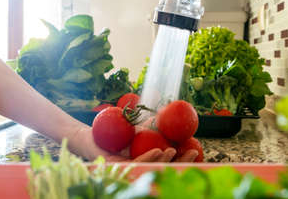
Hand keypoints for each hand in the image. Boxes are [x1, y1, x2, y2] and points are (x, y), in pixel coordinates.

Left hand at [68, 126, 198, 162]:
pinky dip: (148, 156)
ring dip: (165, 160)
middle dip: (180, 163)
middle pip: (163, 169)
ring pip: (151, 168)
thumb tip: (174, 116)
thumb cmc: (114, 133)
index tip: (197, 151)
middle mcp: (138, 170)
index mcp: (145, 162)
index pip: (168, 164)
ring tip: (174, 150)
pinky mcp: (116, 168)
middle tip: (193, 154)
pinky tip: (158, 150)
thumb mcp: (138, 128)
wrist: (90, 135)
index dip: (183, 159)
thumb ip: (154, 127)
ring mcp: (128, 171)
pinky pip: (134, 163)